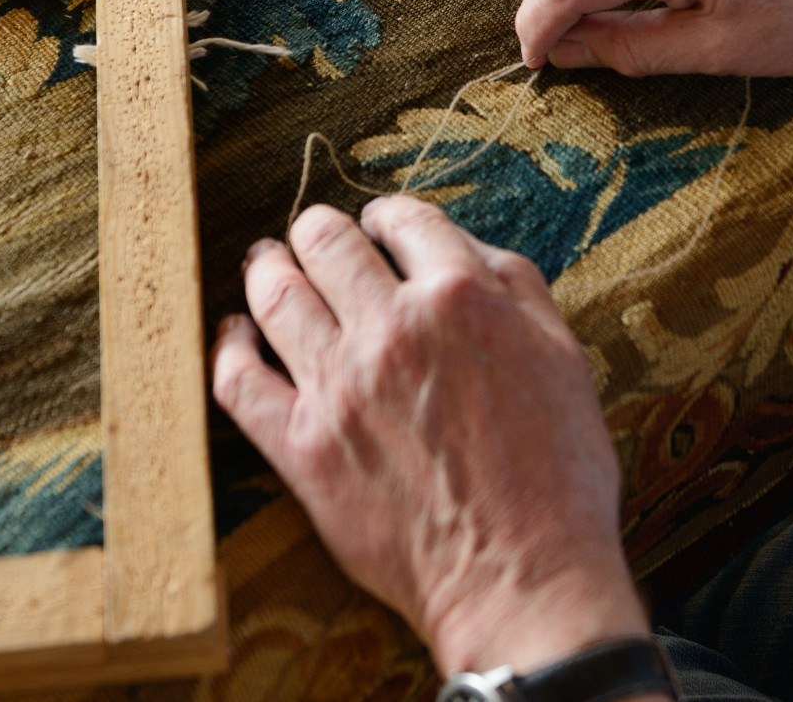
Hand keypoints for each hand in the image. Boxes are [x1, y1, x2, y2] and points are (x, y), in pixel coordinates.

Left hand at [211, 198, 647, 674]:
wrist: (521, 576)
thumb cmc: (558, 475)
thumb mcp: (564, 356)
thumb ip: (515, 289)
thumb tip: (467, 250)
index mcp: (462, 297)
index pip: (405, 220)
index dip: (388, 215)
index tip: (380, 225)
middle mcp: (393, 328)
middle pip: (326, 241)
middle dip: (318, 230)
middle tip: (315, 237)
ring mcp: (339, 386)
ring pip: (275, 293)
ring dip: (267, 266)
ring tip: (265, 262)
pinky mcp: (302, 447)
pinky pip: (239, 379)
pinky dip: (229, 344)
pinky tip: (235, 333)